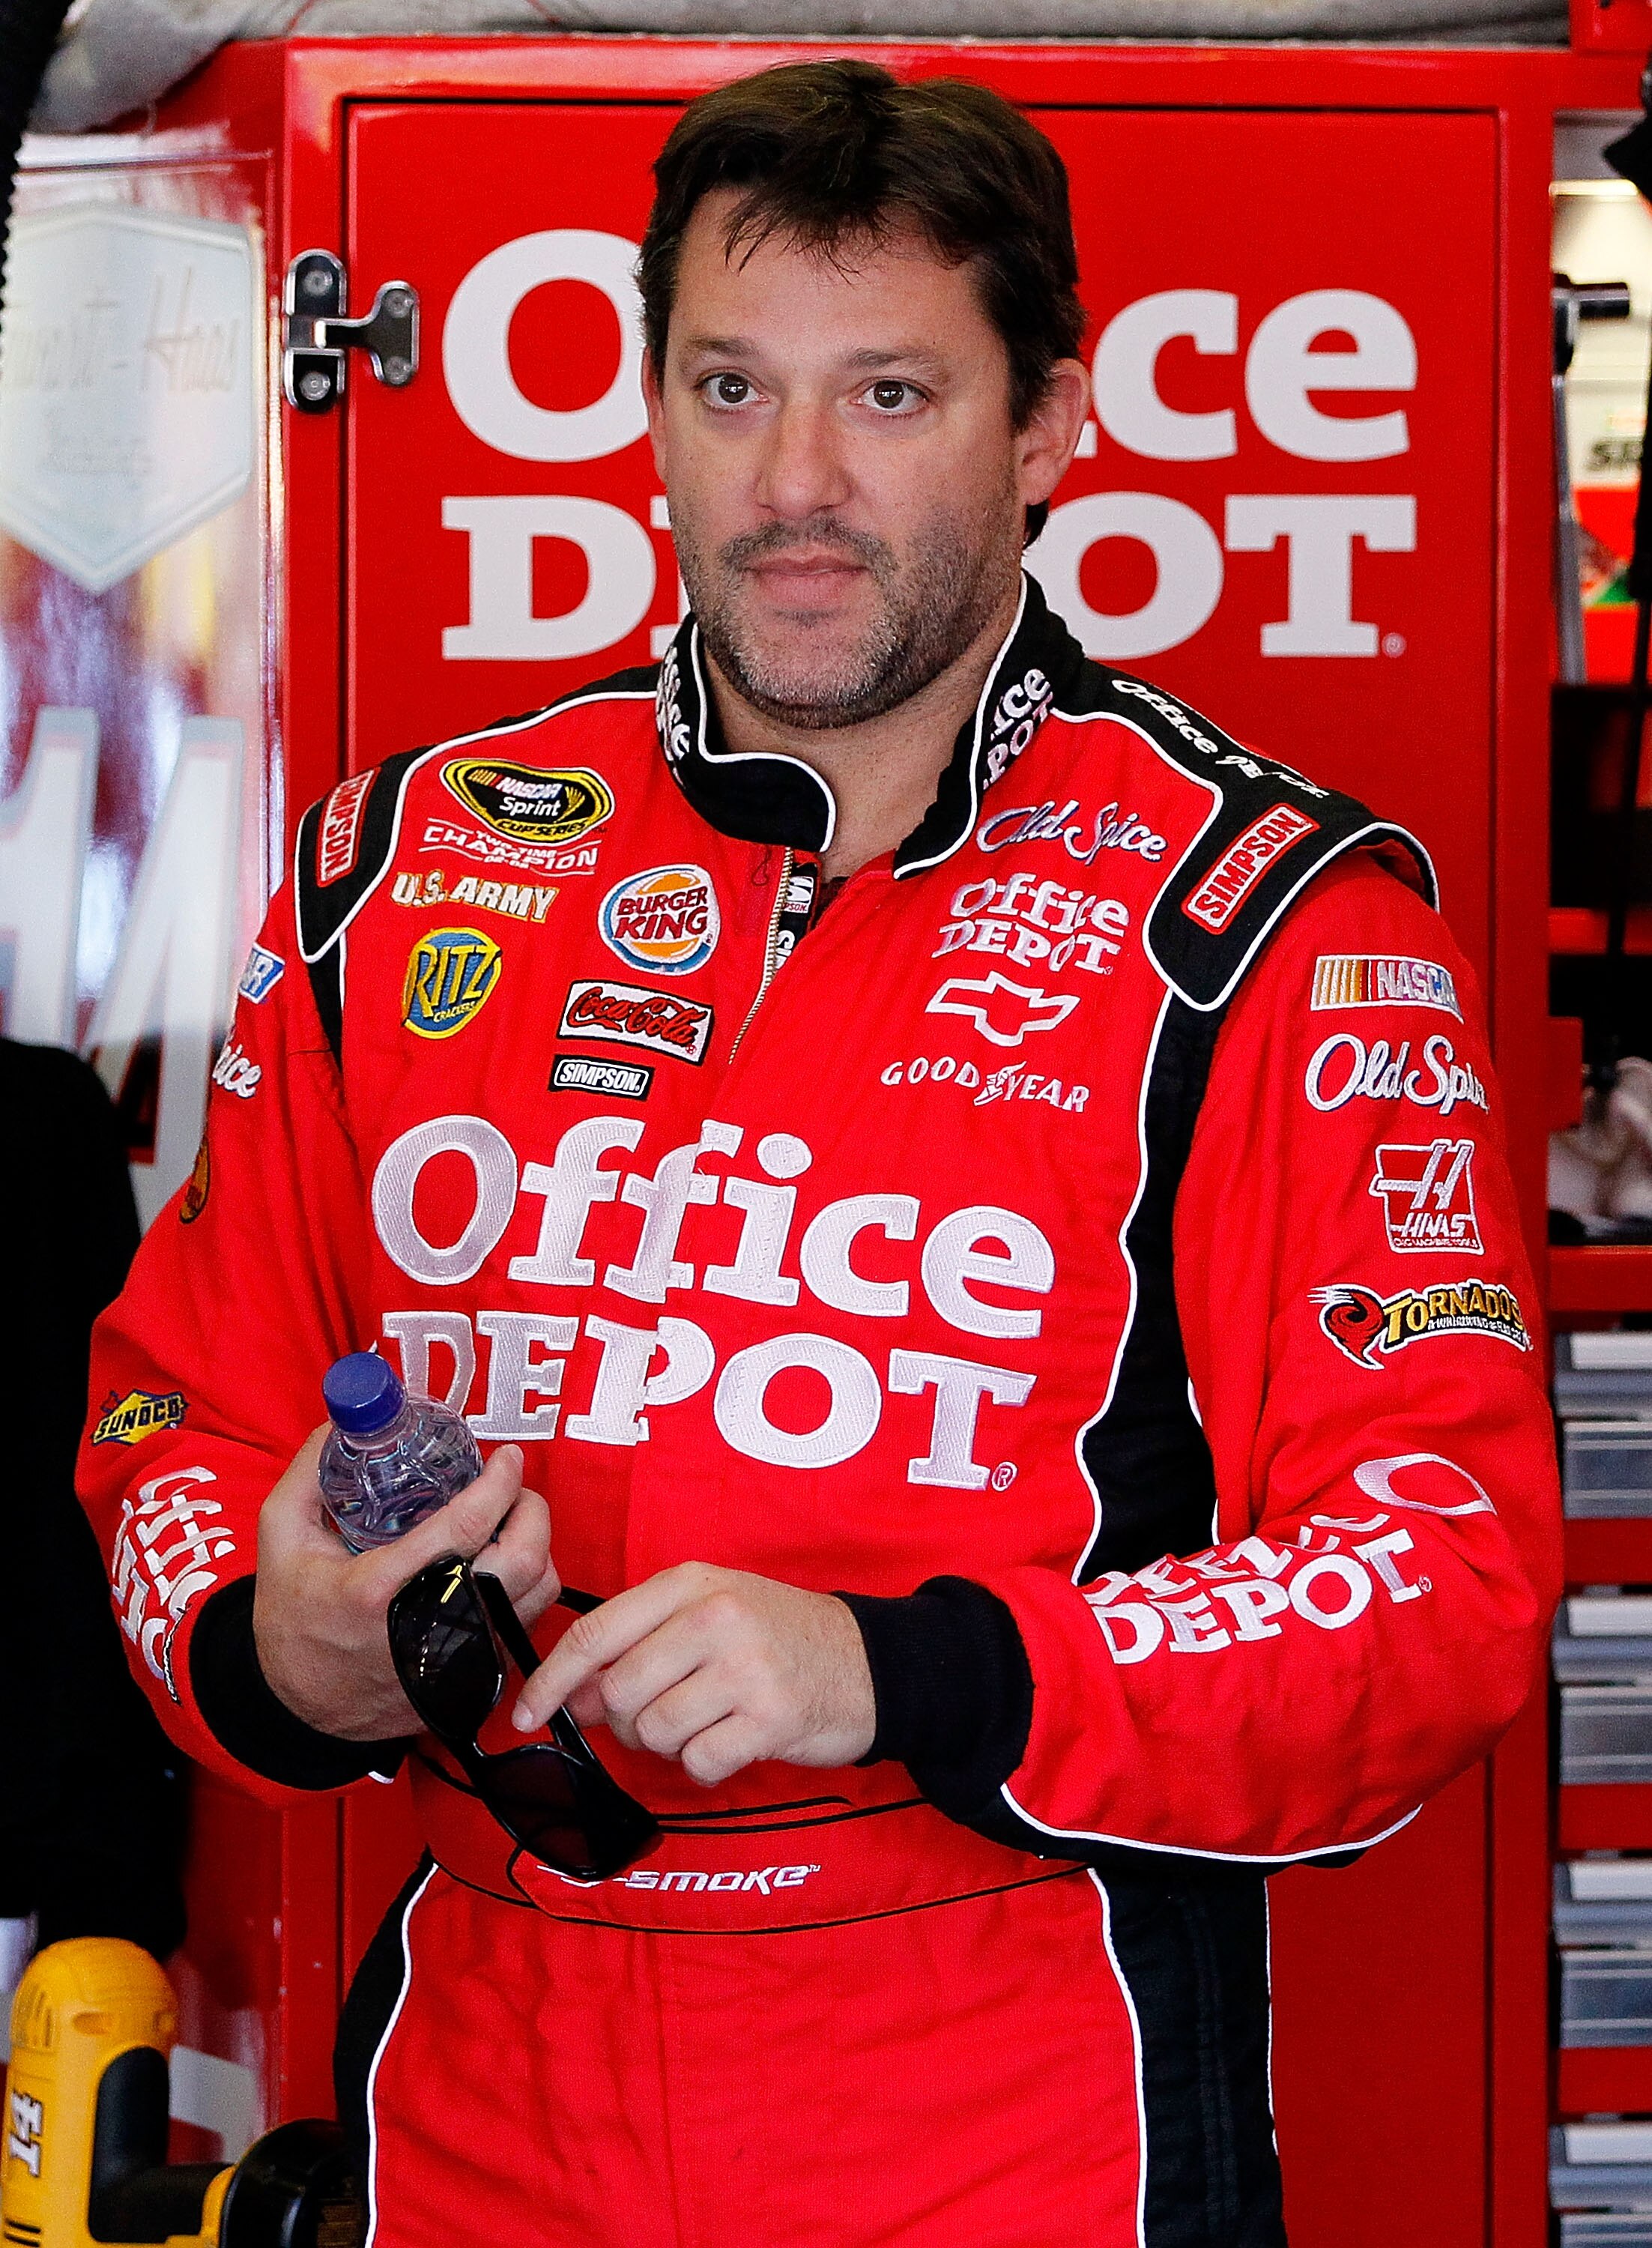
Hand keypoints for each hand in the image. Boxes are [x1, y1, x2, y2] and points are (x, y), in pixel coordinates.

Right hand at [253, 1428, 558, 1740]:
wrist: (302, 1709)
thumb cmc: (292, 1617)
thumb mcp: (280, 1537)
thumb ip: (310, 1471)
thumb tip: (348, 1418)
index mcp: (380, 1589)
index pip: (466, 1526)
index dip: (499, 1482)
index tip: (506, 1458)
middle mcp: (432, 1627)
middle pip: (523, 1561)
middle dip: (532, 1510)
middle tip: (515, 1488)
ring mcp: (461, 1657)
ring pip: (537, 1594)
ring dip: (538, 1547)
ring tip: (511, 1523)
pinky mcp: (475, 1677)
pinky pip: (526, 1622)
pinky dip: (528, 1587)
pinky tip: (501, 1566)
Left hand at [510, 1561, 875, 1786]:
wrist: (871, 1661)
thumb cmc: (777, 1636)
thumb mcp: (708, 1614)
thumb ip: (638, 1645)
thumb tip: (569, 1697)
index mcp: (690, 1582)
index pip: (596, 1632)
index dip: (550, 1679)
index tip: (525, 1714)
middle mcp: (714, 1617)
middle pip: (618, 1691)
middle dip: (626, 1719)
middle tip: (667, 1712)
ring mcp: (744, 1667)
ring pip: (652, 1731)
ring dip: (670, 1742)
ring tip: (710, 1720)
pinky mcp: (769, 1719)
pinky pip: (697, 1763)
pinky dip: (706, 1765)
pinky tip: (734, 1740)